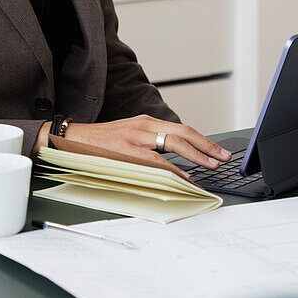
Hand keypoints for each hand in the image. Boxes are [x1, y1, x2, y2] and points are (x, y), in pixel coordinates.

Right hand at [63, 116, 230, 179]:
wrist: (74, 140)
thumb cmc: (102, 143)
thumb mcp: (130, 135)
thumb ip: (150, 142)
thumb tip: (176, 159)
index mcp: (146, 122)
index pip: (182, 129)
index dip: (203, 140)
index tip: (218, 151)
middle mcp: (144, 126)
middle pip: (184, 133)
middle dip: (207, 147)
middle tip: (223, 157)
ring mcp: (136, 138)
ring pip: (174, 144)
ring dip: (196, 157)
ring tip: (210, 166)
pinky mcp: (127, 151)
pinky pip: (156, 161)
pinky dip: (173, 169)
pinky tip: (184, 176)